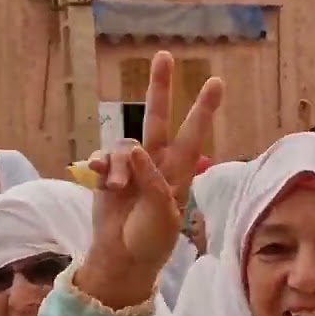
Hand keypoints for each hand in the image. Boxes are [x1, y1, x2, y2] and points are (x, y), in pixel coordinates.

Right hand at [79, 52, 223, 308]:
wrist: (122, 260)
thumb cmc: (150, 242)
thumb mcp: (161, 216)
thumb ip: (151, 182)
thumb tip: (136, 148)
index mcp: (179, 174)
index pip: (194, 134)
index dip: (203, 109)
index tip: (216, 81)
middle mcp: (156, 164)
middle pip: (159, 118)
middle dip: (160, 87)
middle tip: (163, 56)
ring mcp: (131, 167)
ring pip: (124, 144)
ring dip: (118, 164)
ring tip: (114, 189)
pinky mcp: (107, 175)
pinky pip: (102, 157)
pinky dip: (100, 166)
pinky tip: (98, 179)